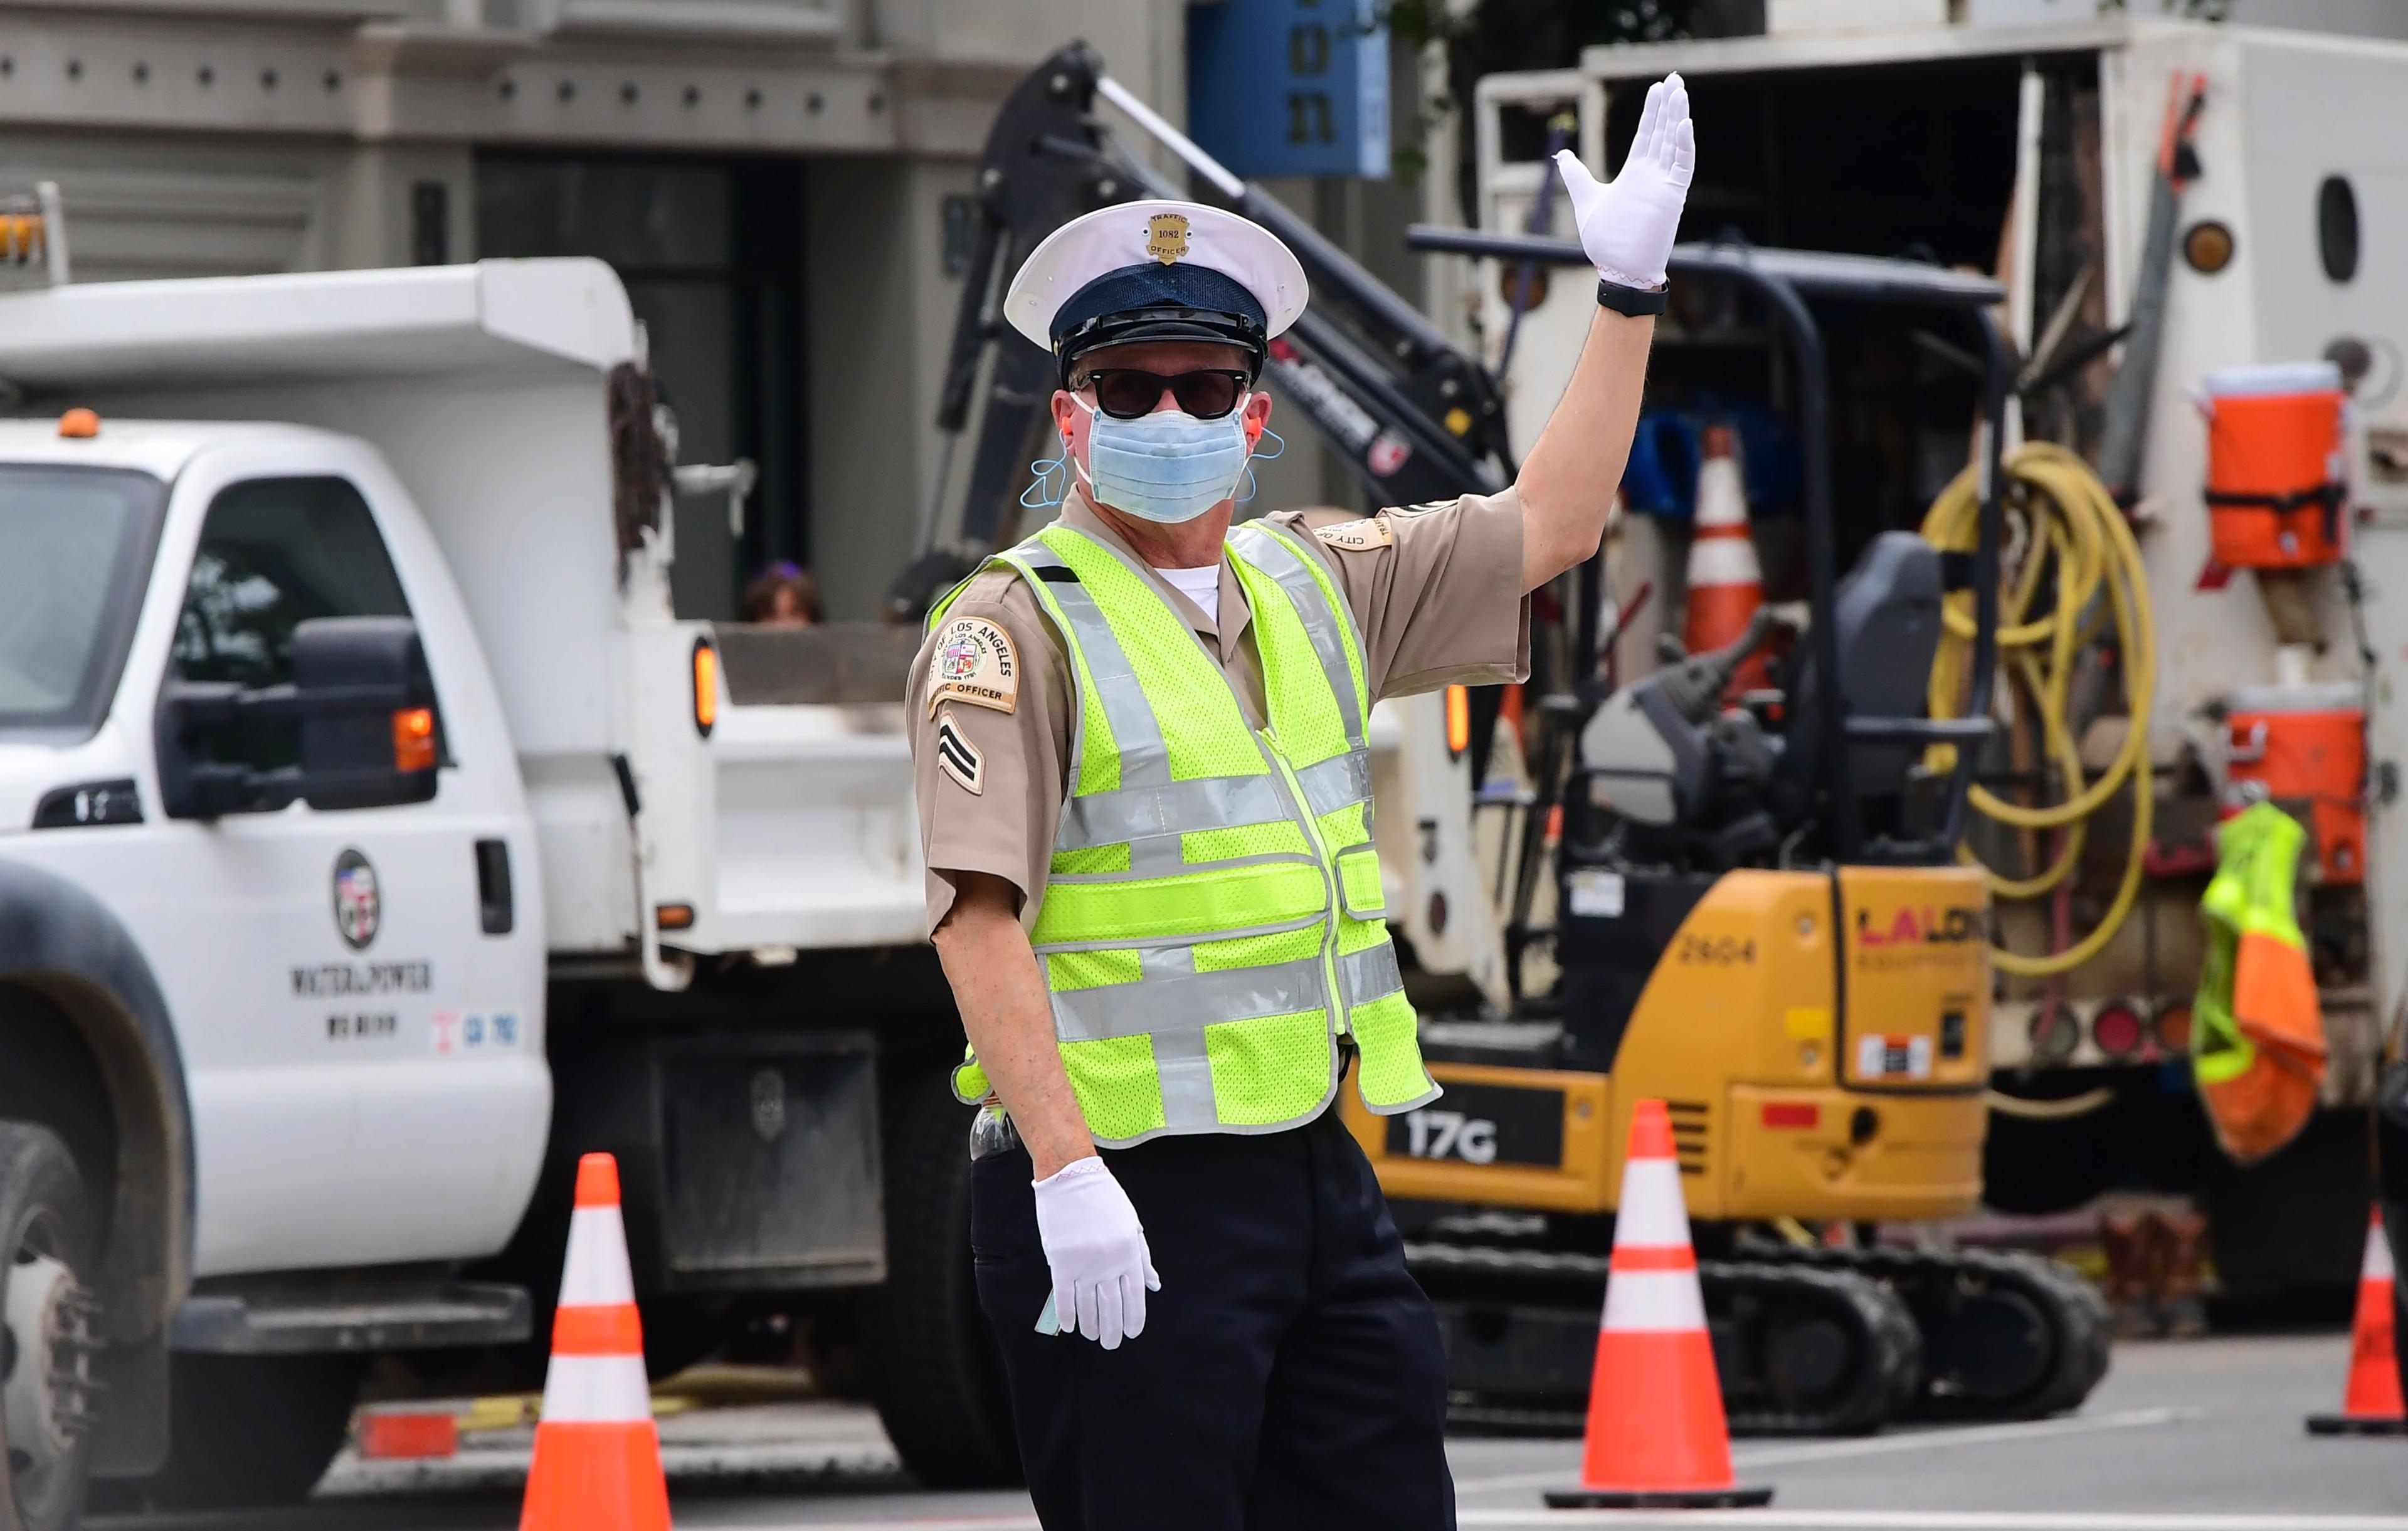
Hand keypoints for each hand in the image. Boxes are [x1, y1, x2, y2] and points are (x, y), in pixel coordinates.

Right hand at [1032, 1155, 1159, 1348]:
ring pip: (1088, 1308)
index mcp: (1130, 1254)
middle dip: (1113, 1331)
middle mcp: (1110, 1264)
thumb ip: (1142, 1258)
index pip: (1135, 1298)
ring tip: (1092, 1336)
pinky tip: (1070, 1326)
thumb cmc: (1104, 1200)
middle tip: (1111, 1343)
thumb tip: (1154, 1285)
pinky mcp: (1062, 1262)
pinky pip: (1064, 1298)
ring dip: (1091, 1326)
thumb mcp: (1131, 1226)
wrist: (1072, 1177)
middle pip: (1112, 1309)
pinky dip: (1067, 1315)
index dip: (1134, 1320)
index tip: (1131, 1333)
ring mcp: (1085, 1265)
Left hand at [1553, 73, 1695, 289]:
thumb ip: (1576, 175)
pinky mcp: (1672, 197)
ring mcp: (1664, 184)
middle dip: (1669, 105)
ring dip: (1678, 117)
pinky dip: (1684, 146)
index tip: (1656, 88)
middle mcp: (1652, 175)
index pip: (1646, 135)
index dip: (1651, 111)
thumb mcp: (1586, 199)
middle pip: (1662, 132)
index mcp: (1635, 173)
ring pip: (1674, 143)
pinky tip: (1684, 123)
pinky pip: (1682, 166)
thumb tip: (1562, 156)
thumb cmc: (1605, 241)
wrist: (1618, 269)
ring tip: (1680, 90)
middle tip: (1675, 78)